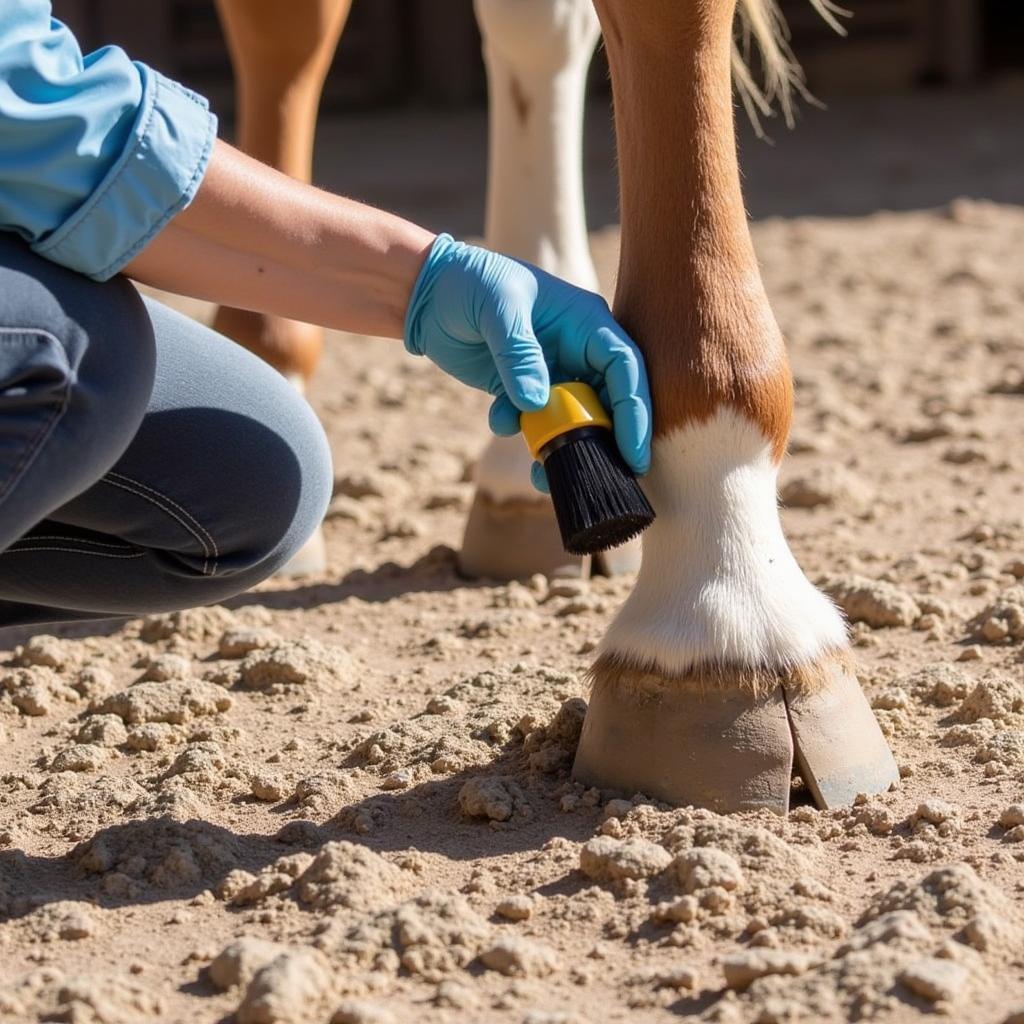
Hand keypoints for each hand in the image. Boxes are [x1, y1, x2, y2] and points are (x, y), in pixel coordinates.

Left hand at [404, 234, 650, 489]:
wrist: (430, 293)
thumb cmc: (471, 282)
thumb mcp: (497, 308)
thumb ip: (519, 355)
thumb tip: (536, 405)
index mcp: (587, 323)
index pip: (626, 369)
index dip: (634, 412)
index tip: (633, 454)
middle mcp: (578, 351)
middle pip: (608, 404)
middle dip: (602, 442)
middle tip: (599, 476)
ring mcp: (554, 374)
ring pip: (573, 423)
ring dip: (559, 447)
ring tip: (543, 472)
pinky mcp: (525, 392)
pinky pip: (536, 426)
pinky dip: (523, 435)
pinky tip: (499, 421)